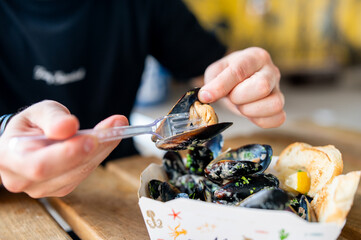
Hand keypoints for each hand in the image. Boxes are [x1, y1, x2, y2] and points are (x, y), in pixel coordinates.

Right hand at [0, 100, 127, 197]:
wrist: (27, 141)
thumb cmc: (31, 125)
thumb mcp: (39, 112)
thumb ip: (52, 118)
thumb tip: (68, 126)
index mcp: (10, 158)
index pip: (40, 164)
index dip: (68, 154)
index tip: (93, 138)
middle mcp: (23, 180)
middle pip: (64, 171)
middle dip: (94, 149)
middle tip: (116, 128)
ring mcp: (42, 188)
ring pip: (79, 173)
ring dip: (102, 150)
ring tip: (116, 128)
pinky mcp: (60, 188)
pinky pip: (84, 174)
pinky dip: (99, 155)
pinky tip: (107, 140)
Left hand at [199, 47, 285, 127]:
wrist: (237, 82)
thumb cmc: (227, 75)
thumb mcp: (215, 73)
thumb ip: (212, 82)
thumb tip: (206, 96)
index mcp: (254, 56)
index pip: (240, 70)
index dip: (221, 85)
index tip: (206, 96)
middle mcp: (271, 70)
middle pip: (262, 87)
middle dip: (239, 97)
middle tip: (231, 97)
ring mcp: (278, 90)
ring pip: (274, 104)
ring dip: (250, 110)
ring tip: (241, 105)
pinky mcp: (280, 107)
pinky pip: (278, 119)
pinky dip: (261, 121)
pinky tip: (250, 114)